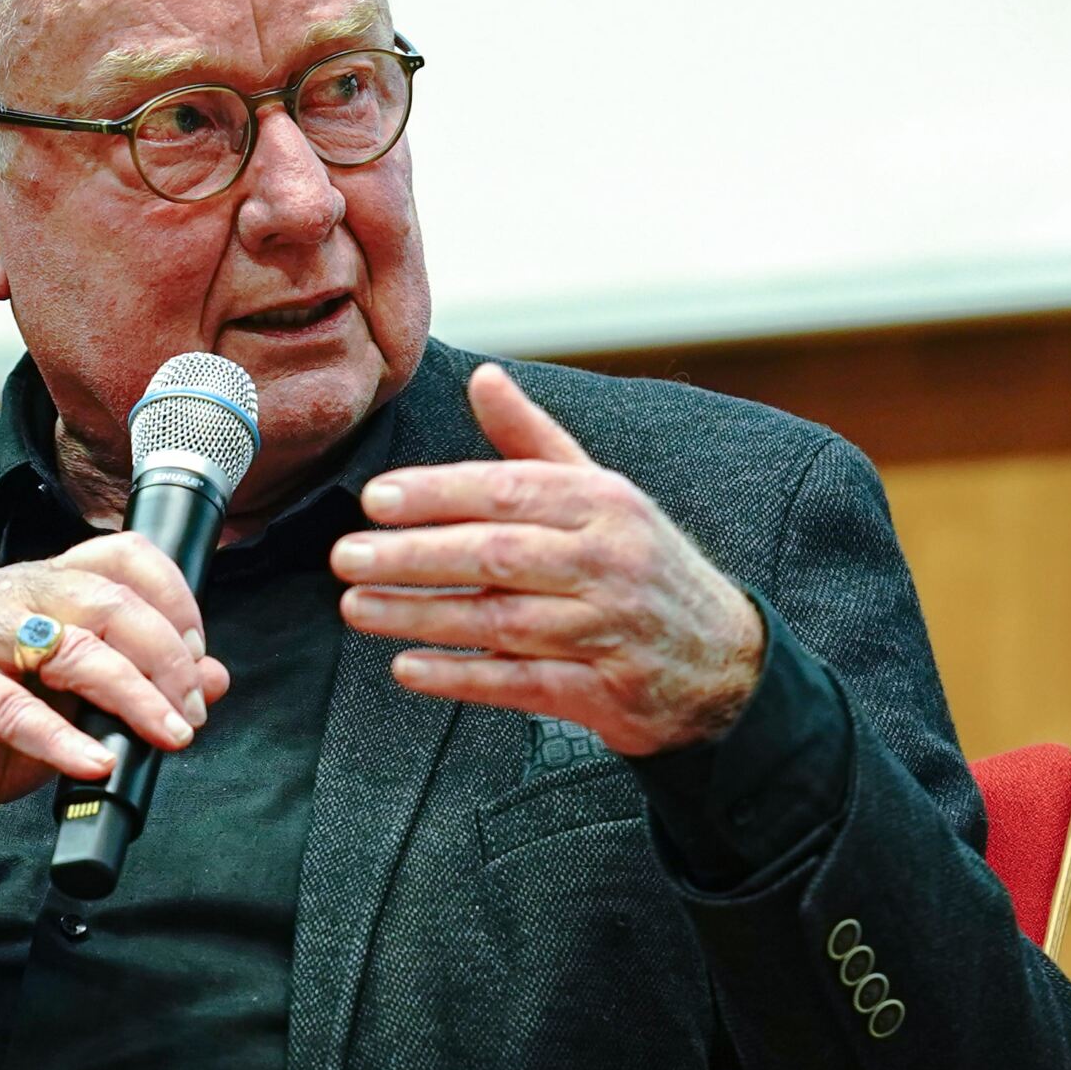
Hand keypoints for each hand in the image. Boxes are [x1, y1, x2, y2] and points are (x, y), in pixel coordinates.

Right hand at [0, 532, 229, 866]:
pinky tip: (93, 761)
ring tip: (166, 734)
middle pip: (110, 603)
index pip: (125, 558)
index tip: (199, 657)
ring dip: (132, 696)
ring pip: (71, 647)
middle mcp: (14, 594)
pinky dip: (60, 738)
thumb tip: (215, 679)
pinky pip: (10, 706)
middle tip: (190, 711)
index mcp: (50, 587)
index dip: (175, 601)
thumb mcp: (79, 709)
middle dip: (166, 659)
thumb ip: (143, 688)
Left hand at [332, 363, 763, 756]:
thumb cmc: (644, 565)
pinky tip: (407, 669)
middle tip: (347, 556)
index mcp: (605, 503)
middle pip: (497, 555)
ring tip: (357, 606)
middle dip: (414, 555)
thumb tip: (485, 378)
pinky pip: (520, 684)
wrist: (723, 662)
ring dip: (421, 615)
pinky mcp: (604, 691)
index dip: (437, 494)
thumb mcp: (603, 493)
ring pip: (500, 621)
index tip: (375, 499)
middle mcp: (609, 561)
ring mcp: (608, 629)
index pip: (509, 490)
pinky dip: (461, 677)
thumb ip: (534, 441)